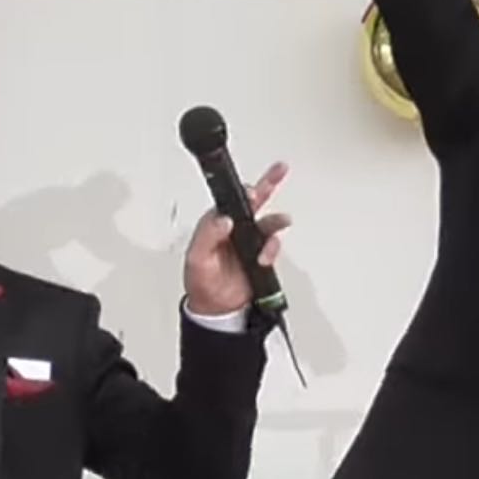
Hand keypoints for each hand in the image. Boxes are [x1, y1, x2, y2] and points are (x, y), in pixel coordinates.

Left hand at [182, 163, 291, 315]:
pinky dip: (272, 248)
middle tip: (279, 170)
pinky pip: (273, 244)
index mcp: (215, 224)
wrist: (217, 308)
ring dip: (276, 220)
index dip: (242, 192)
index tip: (250, 189)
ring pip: (267, 222)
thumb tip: (223, 220)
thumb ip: (208, 236)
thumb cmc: (201, 282)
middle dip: (267, 183)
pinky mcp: (261, 254)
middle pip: (253, 201)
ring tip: (281, 222)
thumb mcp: (197, 258)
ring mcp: (249, 240)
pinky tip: (264, 256)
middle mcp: (234, 229)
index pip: (229, 201)